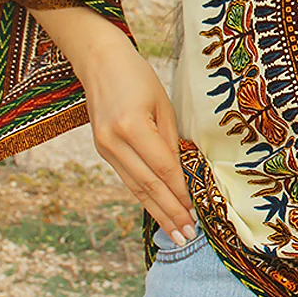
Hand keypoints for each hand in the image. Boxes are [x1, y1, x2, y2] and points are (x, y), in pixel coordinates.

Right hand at [70, 28, 197, 245]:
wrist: (100, 62)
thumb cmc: (138, 77)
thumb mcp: (163, 104)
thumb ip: (171, 139)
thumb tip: (184, 172)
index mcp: (131, 126)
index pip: (162, 168)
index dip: (180, 191)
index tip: (198, 210)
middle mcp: (113, 142)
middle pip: (147, 185)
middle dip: (170, 211)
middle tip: (189, 234)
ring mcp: (104, 148)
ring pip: (135, 187)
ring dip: (157, 211)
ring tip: (176, 232)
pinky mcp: (102, 150)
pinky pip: (127, 178)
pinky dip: (144, 196)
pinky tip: (159, 210)